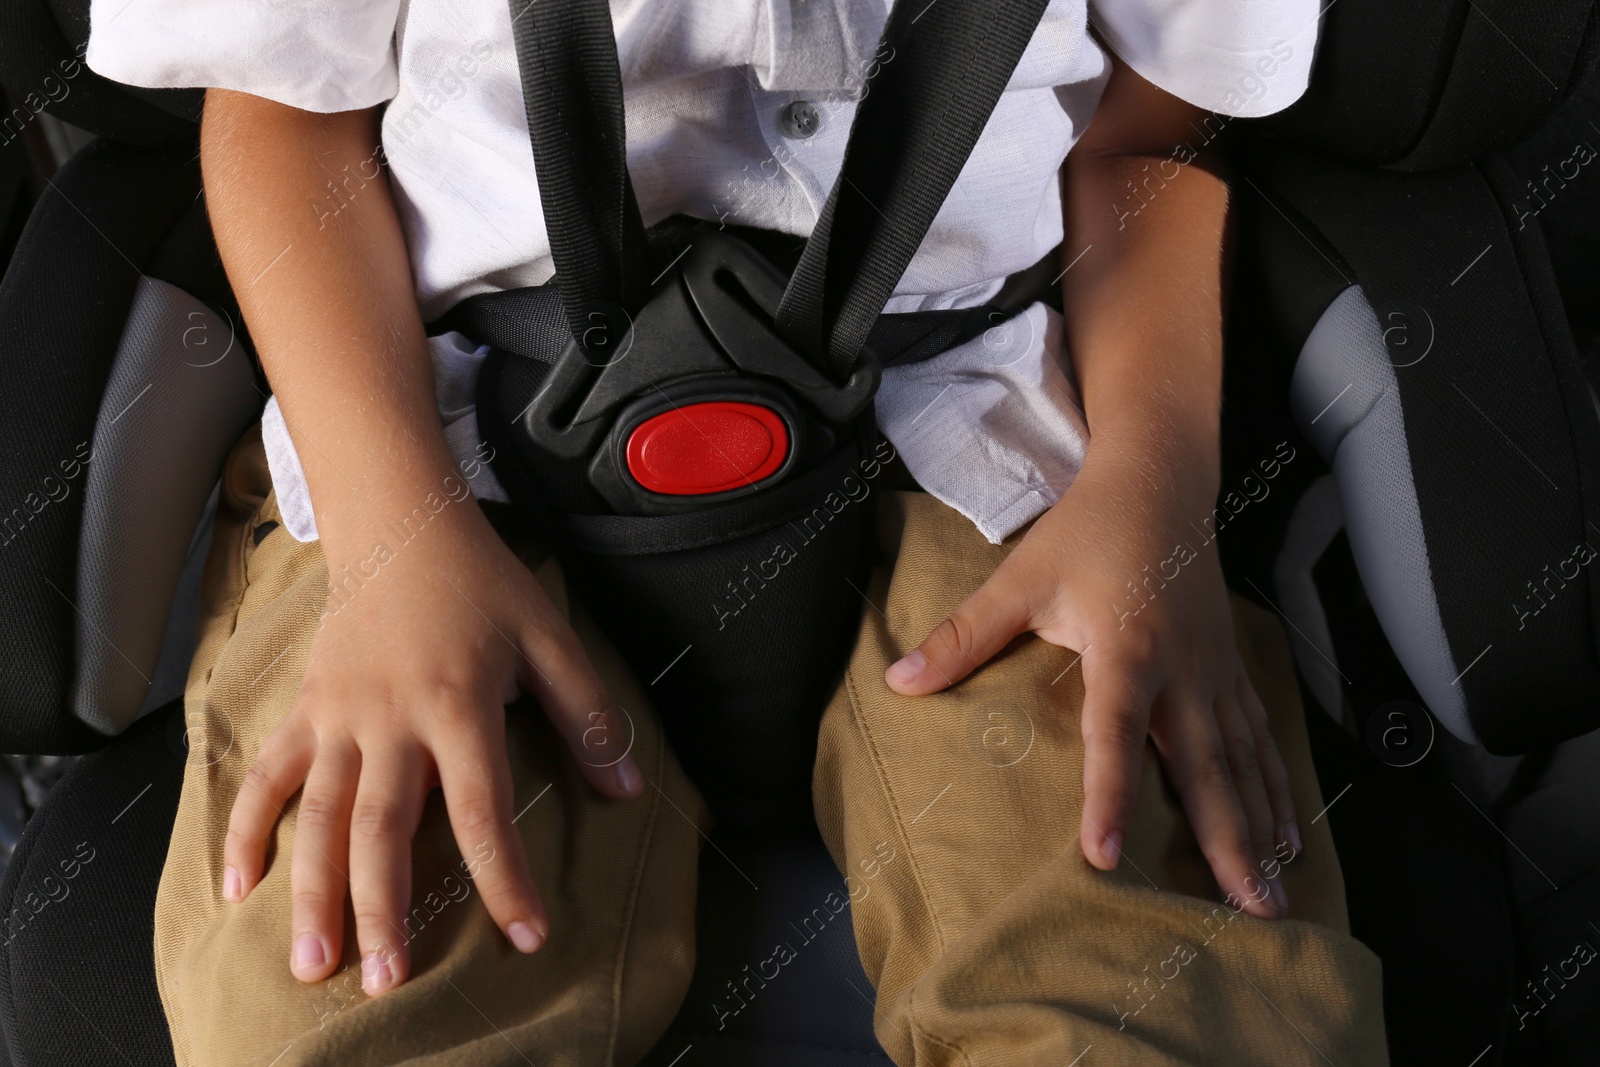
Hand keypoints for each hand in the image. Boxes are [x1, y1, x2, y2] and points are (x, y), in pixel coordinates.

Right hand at [221, 499, 642, 993]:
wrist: (402, 526)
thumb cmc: (482, 585)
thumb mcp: (550, 638)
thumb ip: (587, 714)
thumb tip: (626, 789)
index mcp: (458, 704)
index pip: (482, 809)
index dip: (504, 877)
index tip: (525, 934)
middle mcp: (391, 719)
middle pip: (384, 828)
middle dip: (383, 909)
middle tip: (385, 981)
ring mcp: (339, 717)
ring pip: (320, 816)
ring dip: (313, 892)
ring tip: (311, 963)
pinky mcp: (306, 710)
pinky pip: (270, 777)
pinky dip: (247, 830)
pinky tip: (237, 889)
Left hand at [884, 452, 1298, 918]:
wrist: (1159, 478)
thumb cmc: (1087, 530)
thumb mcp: (1020, 579)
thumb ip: (964, 636)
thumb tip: (900, 681)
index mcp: (1126, 647)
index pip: (1114, 734)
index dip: (1110, 796)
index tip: (1105, 856)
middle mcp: (1182, 668)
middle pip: (1207, 768)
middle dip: (1228, 842)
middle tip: (1250, 910)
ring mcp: (1216, 669)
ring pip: (1245, 762)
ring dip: (1263, 828)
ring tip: (1274, 895)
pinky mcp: (1232, 667)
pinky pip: (1260, 737)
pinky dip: (1276, 787)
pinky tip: (1289, 831)